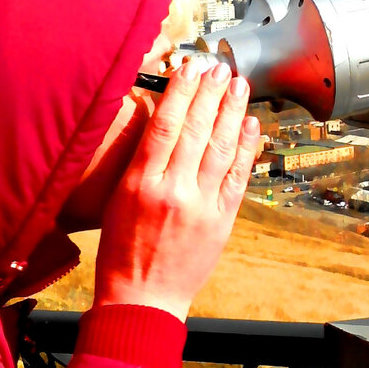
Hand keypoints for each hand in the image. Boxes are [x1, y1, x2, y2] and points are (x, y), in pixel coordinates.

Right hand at [93, 59, 260, 320]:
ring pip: (221, 148)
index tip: (190, 67)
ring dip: (233, 112)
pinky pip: (238, 177)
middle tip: (220, 68)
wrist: (143, 300)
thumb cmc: (122, 252)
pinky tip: (251, 126)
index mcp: (140, 183)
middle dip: (211, 94)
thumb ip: (140, 164)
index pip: (165, 124)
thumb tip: (160, 124)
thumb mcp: (117, 201)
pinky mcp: (222, 221)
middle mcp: (174, 190)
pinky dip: (247, 149)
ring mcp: (201, 205)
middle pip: (197, 130)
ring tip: (239, 86)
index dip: (181, 92)